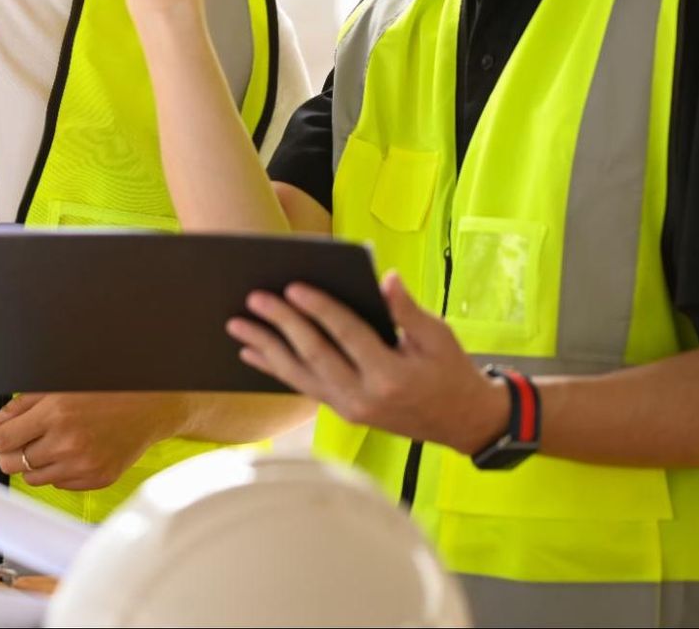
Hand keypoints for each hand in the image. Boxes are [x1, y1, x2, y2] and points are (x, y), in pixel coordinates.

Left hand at [0, 392, 188, 491]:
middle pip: (12, 463)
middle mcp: (67, 443)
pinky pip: (59, 485)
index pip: (0, 440)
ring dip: (34, 462)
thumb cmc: (106, 391)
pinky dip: (58, 471)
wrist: (150, 406)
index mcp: (55, 414)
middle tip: (22, 436)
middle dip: (11, 450)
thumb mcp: (58, 387)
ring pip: (33, 478)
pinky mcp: (96, 479)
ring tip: (51, 441)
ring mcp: (83, 465)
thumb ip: (20, 407)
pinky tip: (71, 451)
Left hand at [227, 271, 505, 452]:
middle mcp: (364, 396)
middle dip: (282, 324)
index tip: (293, 286)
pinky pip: (303, 386)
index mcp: (391, 375)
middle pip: (315, 354)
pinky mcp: (343, 412)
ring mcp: (350, 408)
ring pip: (300, 374)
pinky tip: (252, 352)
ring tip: (236, 325)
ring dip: (266, 348)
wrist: (461, 422)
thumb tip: (385, 277)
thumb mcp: (438, 336)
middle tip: (255, 298)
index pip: (347, 335)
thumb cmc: (450, 371)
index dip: (320, 309)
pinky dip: (275, 368)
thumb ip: (407, 310)